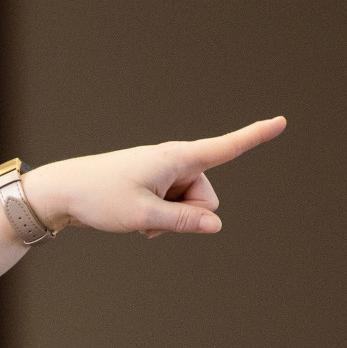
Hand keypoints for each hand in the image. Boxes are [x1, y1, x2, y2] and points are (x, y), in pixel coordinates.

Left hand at [25, 116, 286, 238]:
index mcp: (176, 158)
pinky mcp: (155, 185)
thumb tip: (216, 226)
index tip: (282, 121)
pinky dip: (159, 220)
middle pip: (206, 200)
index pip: (225, 148)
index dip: (255, 136)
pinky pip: (173, 210)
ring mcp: (165, 174)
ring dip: (169, 220)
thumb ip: (183, 223)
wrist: (64, 191)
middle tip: (148, 217)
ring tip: (136, 216)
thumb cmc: (100, 199)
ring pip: (190, 209)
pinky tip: (134, 220)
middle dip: (187, 216)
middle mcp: (175, 162)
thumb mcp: (144, 217)